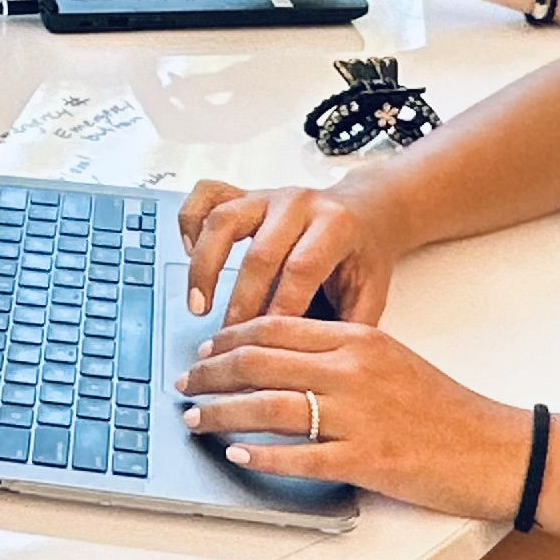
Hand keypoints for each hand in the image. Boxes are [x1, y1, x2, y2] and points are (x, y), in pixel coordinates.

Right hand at [175, 176, 400, 325]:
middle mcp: (298, 203)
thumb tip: (314, 366)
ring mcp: (267, 195)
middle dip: (241, 304)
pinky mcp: (244, 193)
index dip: (280, 310)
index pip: (301, 269)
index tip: (264, 347)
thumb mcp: (371, 292)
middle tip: (229, 342)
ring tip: (198, 306)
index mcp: (335, 224)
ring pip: (223, 221)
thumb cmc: (362, 257)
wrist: (366, 212)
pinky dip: (190, 223)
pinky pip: (206, 196)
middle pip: (259, 254)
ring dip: (205, 267)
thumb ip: (348, 326)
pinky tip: (188, 253)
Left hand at [179, 312, 531, 519]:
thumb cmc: (445, 408)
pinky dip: (262, 456)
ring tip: (196, 420)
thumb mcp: (390, 360)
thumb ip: (339, 354)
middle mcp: (352, 370)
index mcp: (357, 339)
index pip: (274, 329)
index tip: (204, 351)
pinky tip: (238, 456)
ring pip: (269, 407)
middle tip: (186, 385)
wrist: (498, 448)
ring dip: (221, 414)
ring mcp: (358, 416)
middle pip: (259, 363)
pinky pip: (300, 457)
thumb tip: (281, 359)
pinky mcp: (367, 459)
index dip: (228, 340)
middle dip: (210, 374)